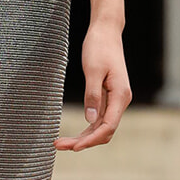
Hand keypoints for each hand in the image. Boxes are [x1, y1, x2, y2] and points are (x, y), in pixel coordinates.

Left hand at [54, 22, 130, 150]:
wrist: (106, 32)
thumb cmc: (99, 47)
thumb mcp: (93, 70)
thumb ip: (92, 95)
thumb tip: (90, 120)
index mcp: (120, 95)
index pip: (108, 126)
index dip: (91, 139)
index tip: (74, 147)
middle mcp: (121, 101)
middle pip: (104, 130)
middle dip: (83, 141)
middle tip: (58, 145)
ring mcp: (115, 100)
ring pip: (100, 127)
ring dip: (83, 137)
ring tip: (60, 142)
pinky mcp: (108, 97)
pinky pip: (99, 118)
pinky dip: (86, 128)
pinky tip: (73, 134)